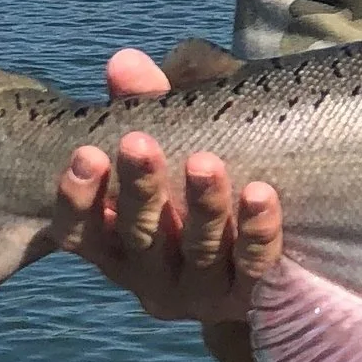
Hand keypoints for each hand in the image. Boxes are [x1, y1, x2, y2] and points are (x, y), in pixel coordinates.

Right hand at [44, 50, 285, 325]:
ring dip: (201, 206)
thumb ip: (150, 103)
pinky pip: (254, 266)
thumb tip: (124, 62)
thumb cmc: (211, 179)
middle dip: (138, 188)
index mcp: (118, 244)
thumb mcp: (180, 138)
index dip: (76, 197)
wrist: (285, 256)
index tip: (85, 152)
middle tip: (138, 142)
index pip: (79, 232)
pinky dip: (257, 231)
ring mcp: (202, 294)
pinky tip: (261, 195)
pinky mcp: (252, 299)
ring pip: (197, 251)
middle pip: (138, 237)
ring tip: (205, 163)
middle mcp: (151, 276)